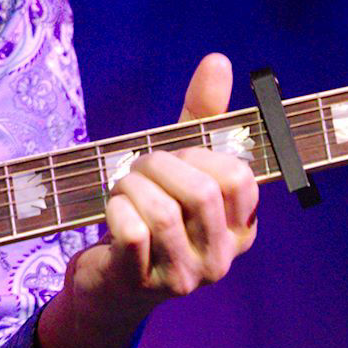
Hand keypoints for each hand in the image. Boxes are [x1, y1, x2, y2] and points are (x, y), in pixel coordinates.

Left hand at [33, 53, 257, 347]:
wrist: (108, 285)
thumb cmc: (150, 216)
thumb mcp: (179, 166)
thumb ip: (202, 117)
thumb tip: (219, 61)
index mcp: (240, 229)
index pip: (239, 178)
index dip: (199, 156)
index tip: (175, 157)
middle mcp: (221, 258)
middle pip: (202, 192)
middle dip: (159, 165)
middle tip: (138, 167)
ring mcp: (184, 277)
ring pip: (163, 212)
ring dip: (131, 186)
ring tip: (121, 187)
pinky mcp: (141, 284)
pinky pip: (132, 233)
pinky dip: (115, 209)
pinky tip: (111, 209)